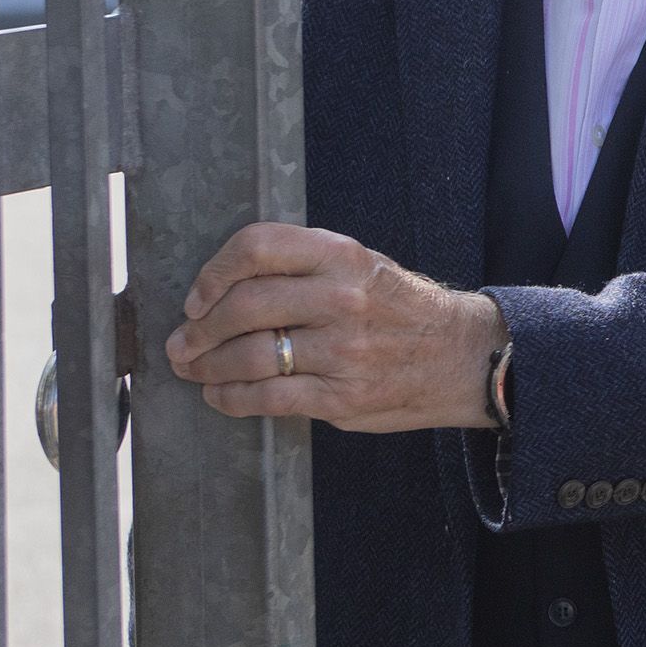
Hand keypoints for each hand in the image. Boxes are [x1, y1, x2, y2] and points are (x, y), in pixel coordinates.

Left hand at [163, 222, 506, 431]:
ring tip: (196, 369)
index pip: (256, 248)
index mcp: (343, 256)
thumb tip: (223, 290)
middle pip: (243, 307)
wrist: (463, 355)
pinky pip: (267, 399)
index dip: (213, 273)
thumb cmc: (402, 309)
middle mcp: (341, 298)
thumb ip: (302, 268)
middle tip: (182, 343)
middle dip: (198, 330)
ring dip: (207, 367)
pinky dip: (231, 399)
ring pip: (248, 357)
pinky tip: (221, 395)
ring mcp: (342, 350)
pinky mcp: (342, 396)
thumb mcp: (363, 266)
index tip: (197, 298)